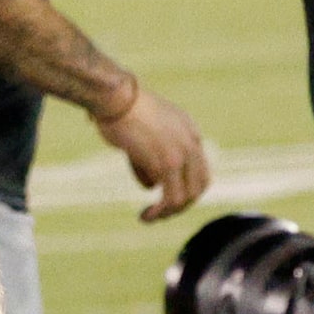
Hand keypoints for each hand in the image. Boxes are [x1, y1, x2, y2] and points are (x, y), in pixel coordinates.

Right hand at [93, 82, 210, 222]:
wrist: (114, 97)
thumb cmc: (117, 110)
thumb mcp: (140, 134)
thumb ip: (148, 159)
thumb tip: (151, 186)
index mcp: (188, 129)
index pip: (198, 167)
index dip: (184, 185)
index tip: (164, 195)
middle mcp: (192, 141)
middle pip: (199, 184)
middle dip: (181, 203)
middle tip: (160, 210)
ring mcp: (182, 153)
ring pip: (187, 196)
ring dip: (169, 211)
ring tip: (149, 216)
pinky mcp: (168, 164)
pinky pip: (171, 199)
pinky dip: (160, 213)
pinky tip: (145, 216)